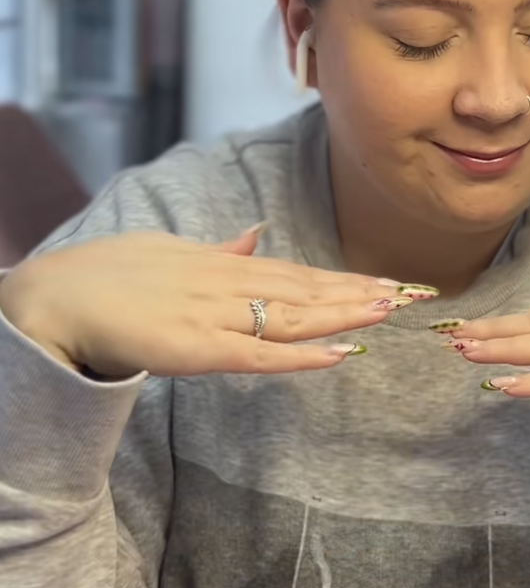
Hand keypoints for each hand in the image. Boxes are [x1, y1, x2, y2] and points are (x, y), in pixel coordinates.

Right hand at [0, 227, 426, 379]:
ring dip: (344, 313)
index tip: (388, 282)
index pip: (298, 272)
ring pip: (294, 316)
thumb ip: (219, 249)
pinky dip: (302, 354)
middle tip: (415, 296)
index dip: (344, 279)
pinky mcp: (198, 349)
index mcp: (223, 265)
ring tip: (390, 312)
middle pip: (307, 290)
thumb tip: (254, 233)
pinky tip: (339, 354)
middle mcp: (227, 284)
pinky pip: (260, 354)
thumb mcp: (171, 251)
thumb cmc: (107, 277)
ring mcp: (215, 315)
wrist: (56, 300)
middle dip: (361, 293)